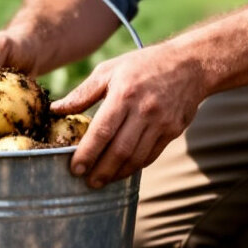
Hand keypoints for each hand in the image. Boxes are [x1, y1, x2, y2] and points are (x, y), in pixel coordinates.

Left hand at [52, 42, 205, 187]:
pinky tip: (122, 170)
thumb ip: (83, 93)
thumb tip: (56, 109)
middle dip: (101, 170)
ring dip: (118, 173)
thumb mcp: (110, 70)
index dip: (88, 153)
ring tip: (102, 180)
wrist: (190, 64)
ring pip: (136, 157)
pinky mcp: (173, 131)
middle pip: (120, 150)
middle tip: (88, 182)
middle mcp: (145, 110)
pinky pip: (151, 155)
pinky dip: (135, 166)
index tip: (75, 168)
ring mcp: (162, 123)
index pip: (102, 131)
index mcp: (125, 94)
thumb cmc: (144, 64)